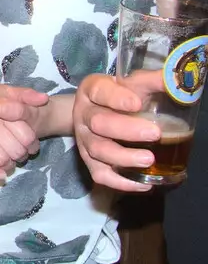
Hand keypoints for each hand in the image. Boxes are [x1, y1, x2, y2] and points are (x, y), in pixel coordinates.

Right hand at [0, 83, 48, 181]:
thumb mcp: (8, 91)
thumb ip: (26, 95)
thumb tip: (43, 99)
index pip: (25, 135)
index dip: (32, 143)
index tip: (31, 143)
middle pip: (14, 150)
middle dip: (21, 154)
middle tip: (20, 152)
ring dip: (8, 163)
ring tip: (10, 159)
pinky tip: (0, 174)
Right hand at [74, 70, 163, 192]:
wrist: (96, 111)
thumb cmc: (120, 96)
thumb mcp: (133, 84)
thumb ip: (153, 81)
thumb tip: (179, 80)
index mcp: (92, 91)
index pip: (99, 91)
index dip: (116, 98)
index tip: (137, 103)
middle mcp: (83, 115)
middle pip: (98, 123)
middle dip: (126, 130)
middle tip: (155, 133)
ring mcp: (84, 140)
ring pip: (98, 150)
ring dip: (123, 157)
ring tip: (149, 160)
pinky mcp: (89, 161)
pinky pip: (100, 174)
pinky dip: (120, 181)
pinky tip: (143, 183)